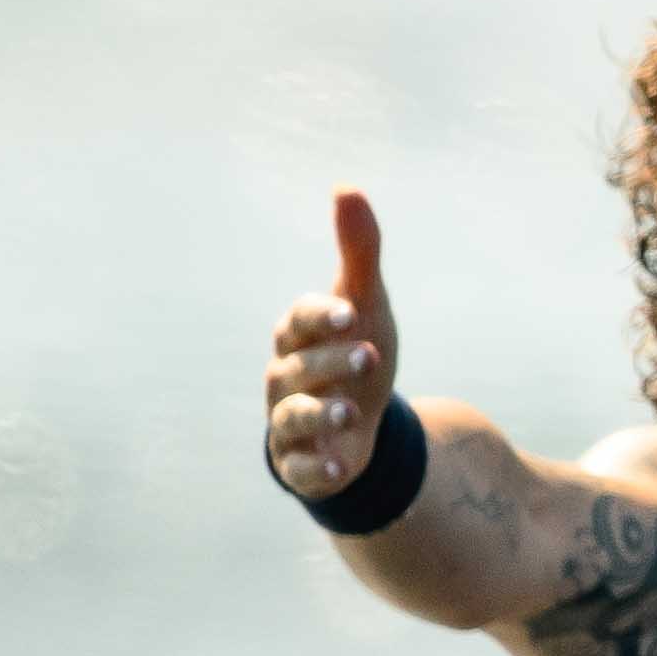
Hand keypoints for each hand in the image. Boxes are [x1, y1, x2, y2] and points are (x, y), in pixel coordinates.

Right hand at [265, 189, 400, 499]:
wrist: (361, 423)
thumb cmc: (355, 353)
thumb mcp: (366, 305)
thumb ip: (359, 252)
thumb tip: (348, 187)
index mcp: (299, 336)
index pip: (301, 320)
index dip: (321, 316)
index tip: (351, 312)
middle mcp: (286, 376)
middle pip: (300, 368)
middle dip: (332, 363)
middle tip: (369, 357)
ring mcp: (290, 421)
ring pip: (295, 417)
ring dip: (321, 415)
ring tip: (352, 413)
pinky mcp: (300, 463)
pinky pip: (300, 467)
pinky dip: (318, 468)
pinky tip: (341, 468)